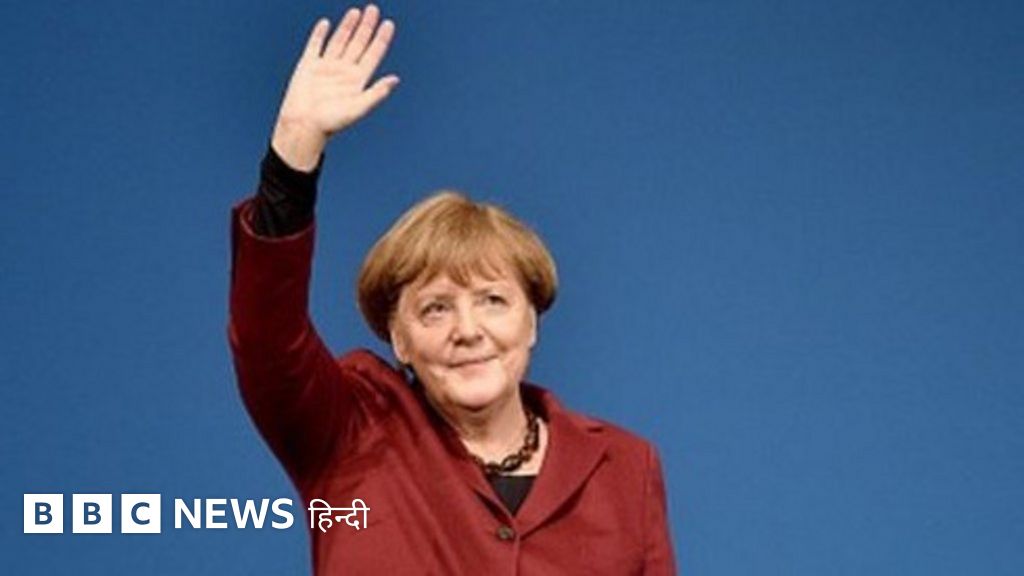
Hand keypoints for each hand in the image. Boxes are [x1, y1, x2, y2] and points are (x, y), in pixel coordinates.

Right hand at [272, 4, 398, 169]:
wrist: (303, 126)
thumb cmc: (331, 122)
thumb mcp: (358, 108)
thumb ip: (376, 93)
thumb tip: (395, 79)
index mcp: (357, 81)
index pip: (373, 54)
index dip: (381, 39)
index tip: (389, 24)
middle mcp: (344, 71)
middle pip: (358, 44)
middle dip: (366, 26)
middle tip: (374, 9)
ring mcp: (326, 67)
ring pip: (339, 41)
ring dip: (347, 26)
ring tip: (356, 11)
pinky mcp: (308, 66)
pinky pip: (315, 46)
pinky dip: (319, 34)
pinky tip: (326, 23)